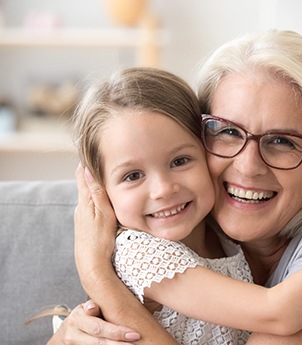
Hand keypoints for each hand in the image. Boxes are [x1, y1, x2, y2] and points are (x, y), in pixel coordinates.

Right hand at [48, 300, 139, 343]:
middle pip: (99, 342)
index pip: (99, 327)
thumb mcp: (85, 308)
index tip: (134, 334)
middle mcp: (73, 334)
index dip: (117, 332)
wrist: (64, 333)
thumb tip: (92, 307)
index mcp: (77, 319)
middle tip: (135, 341)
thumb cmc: (82, 317)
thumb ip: (92, 307)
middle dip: (119, 344)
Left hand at [74, 164, 117, 287]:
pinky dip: (96, 197)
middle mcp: (81, 207)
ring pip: (88, 195)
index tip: (93, 149)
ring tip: (106, 174)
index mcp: (85, 202)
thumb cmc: (99, 241)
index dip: (87, 161)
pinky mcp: (86, 225)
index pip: (83, 175)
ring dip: (95, 184)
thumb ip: (97, 193)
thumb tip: (87, 170)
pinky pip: (91, 205)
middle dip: (92, 170)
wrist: (91, 266)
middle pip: (85, 183)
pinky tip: (103, 199)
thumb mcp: (104, 215)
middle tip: (103, 158)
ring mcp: (82, 217)